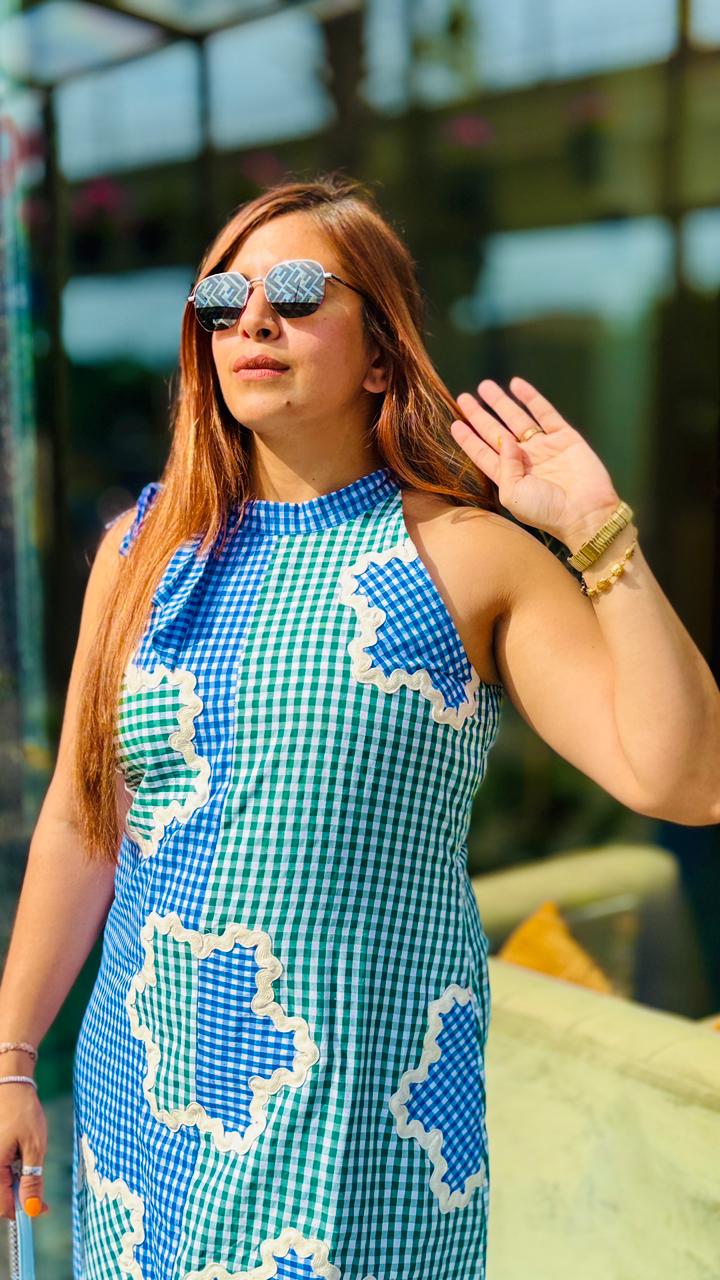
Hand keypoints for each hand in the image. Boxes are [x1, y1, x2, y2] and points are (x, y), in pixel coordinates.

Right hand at [0, 1085, 48, 1219]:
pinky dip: (10, 1172)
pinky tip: (20, 1157)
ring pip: (0, 1185)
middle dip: (20, 1198)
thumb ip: (32, 1179)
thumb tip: (32, 1208)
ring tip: (28, 1164)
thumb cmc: (23, 1111)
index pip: (4, 1207)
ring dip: (15, 1184)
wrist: (10, 1085)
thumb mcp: (34, 1145)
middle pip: (0, 1198)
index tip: (44, 1208)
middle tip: (39, 1189)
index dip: (24, 1212)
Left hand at [450, 376, 620, 548]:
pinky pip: (545, 413)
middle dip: (479, 415)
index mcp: (508, 477)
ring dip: (500, 403)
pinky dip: (531, 398)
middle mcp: (524, 460)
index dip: (468, 438)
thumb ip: (503, 466)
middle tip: (463, 398)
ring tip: (484, 387)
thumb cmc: (546, 511)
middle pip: (495, 432)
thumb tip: (505, 441)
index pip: (482, 453)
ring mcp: (544, 447)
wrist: (586, 512)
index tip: (454, 423)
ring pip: (517, 419)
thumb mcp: (513, 494)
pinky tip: (516, 384)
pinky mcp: (565, 437)